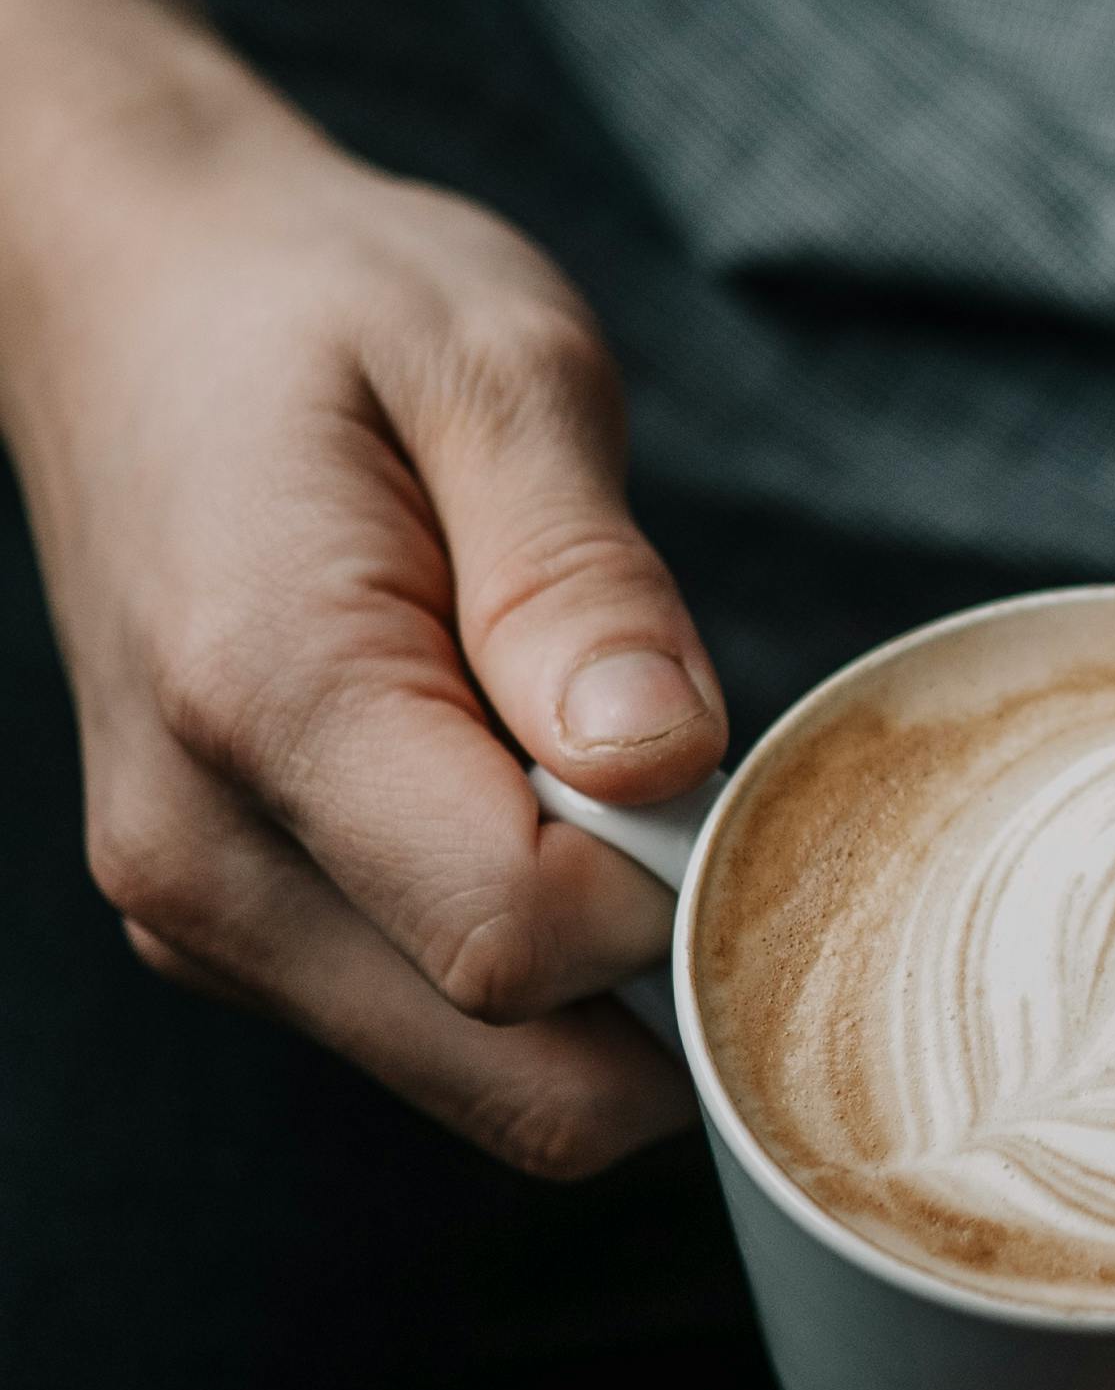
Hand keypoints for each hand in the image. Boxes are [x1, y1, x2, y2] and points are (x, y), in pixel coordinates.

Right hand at [0, 53, 723, 1173]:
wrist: (132, 302)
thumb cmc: (327, 314)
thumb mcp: (497, 365)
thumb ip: (583, 577)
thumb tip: (663, 763)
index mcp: (261, 698)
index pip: (523, 941)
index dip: (674, 883)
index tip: (707, 747)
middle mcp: (201, 854)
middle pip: (522, 1080)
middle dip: (663, 976)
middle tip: (692, 785)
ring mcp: (200, 917)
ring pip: (498, 1087)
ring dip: (603, 977)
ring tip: (587, 763)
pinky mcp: (229, 938)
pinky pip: (446, 1038)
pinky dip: (536, 969)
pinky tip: (525, 800)